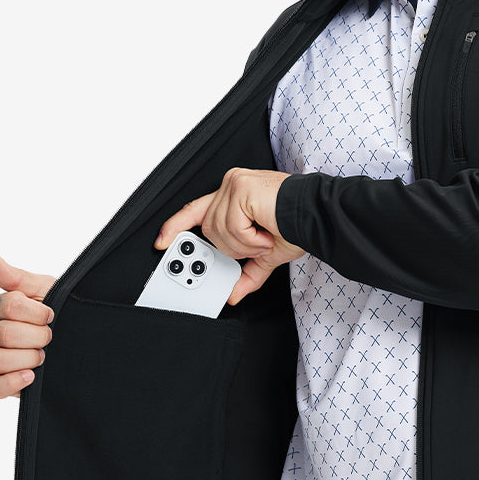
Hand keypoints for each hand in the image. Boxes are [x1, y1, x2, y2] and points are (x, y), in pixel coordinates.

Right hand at [0, 255, 56, 398]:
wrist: (80, 339)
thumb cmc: (61, 310)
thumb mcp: (46, 290)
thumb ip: (18, 278)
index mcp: (3, 308)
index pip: (7, 305)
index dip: (34, 311)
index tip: (51, 314)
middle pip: (4, 334)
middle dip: (35, 336)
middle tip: (51, 336)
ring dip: (27, 358)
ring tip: (44, 356)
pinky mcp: (3, 381)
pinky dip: (10, 382)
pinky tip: (30, 376)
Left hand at [155, 167, 305, 305]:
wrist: (317, 216)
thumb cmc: (297, 226)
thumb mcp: (266, 255)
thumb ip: (247, 273)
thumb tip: (233, 294)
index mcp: (233, 198)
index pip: (194, 210)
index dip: (175, 227)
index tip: (161, 242)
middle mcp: (230, 187)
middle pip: (208, 229)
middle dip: (231, 247)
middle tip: (255, 246)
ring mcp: (234, 185)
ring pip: (218, 230)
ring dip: (244, 244)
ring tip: (265, 237)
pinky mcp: (240, 188)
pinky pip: (231, 225)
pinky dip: (250, 237)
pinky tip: (265, 232)